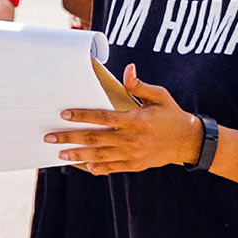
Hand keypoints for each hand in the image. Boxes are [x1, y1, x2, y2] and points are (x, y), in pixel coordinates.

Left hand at [48, 70, 200, 173]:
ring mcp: (132, 155)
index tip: (64, 114)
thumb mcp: (160, 96)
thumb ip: (140, 85)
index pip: (103, 117)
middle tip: (50, 137)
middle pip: (94, 139)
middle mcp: (131, 139)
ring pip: (99, 156)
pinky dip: (95, 167)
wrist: (187, 142)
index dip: (82, 115)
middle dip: (70, 138)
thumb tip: (128, 70)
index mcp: (136, 120)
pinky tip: (82, 165)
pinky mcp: (134, 165)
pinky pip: (110, 168)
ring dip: (78, 155)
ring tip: (60, 153)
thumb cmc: (171, 114)